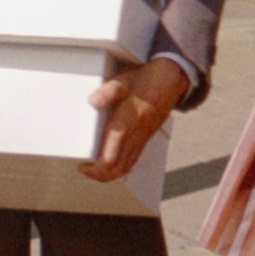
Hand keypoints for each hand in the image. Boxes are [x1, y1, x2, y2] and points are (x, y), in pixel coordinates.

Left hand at [85, 59, 189, 182]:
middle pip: (117, 169)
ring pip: (126, 167)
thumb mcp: (124, 81)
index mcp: (128, 124)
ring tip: (94, 167)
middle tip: (86, 169)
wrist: (171, 80)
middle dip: (100, 175)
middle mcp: (136, 135)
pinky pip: (133, 159)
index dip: (95, 168)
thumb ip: (109, 91)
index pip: (110, 158)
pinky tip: (111, 161)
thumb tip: (93, 101)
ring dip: (110, 173)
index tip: (82, 165)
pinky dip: (120, 166)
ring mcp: (142, 138)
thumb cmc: (145, 80)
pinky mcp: (146, 138)